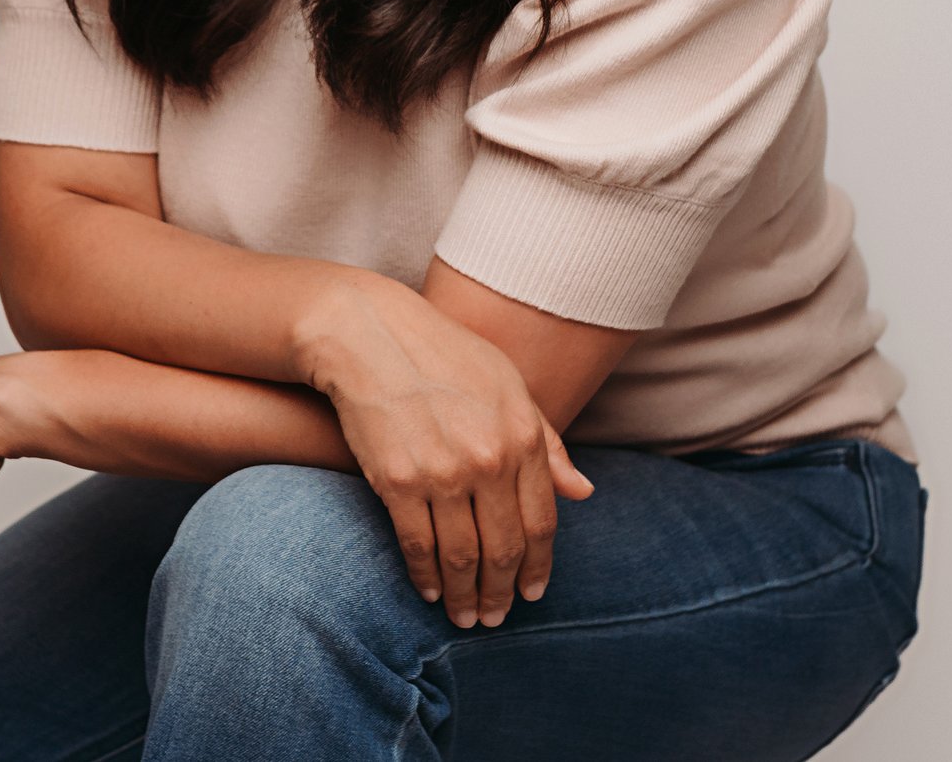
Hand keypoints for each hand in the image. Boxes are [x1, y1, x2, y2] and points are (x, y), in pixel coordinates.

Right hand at [296, 276, 595, 629]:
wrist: (369, 333)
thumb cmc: (441, 352)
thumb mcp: (507, 383)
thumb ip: (547, 440)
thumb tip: (583, 491)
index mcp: (524, 434)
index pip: (542, 522)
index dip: (538, 566)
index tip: (532, 592)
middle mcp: (491, 458)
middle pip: (505, 548)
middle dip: (502, 592)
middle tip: (496, 618)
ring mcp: (445, 472)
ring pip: (463, 556)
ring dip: (465, 596)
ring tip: (465, 617)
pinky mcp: (399, 481)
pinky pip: (419, 545)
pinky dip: (426, 577)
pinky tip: (428, 591)